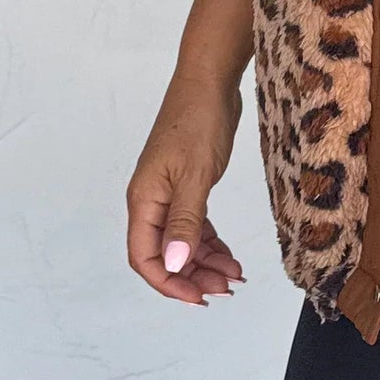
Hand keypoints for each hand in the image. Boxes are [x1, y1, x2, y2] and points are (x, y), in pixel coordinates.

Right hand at [126, 72, 247, 305]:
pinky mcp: (187, 187)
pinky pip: (194, 227)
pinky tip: (230, 255)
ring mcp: (168, 195)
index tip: (199, 298)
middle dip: (193, 277)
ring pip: (182, 243)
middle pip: (164, 255)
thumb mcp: (194, 175)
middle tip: (227, 288)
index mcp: (144, 201)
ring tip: (234, 276)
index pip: (145, 257)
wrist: (209, 82)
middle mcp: (151, 202)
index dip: (169, 283)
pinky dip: (211, 244)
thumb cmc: (197, 121)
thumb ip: (185, 221)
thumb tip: (174, 264)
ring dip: (205, 263)